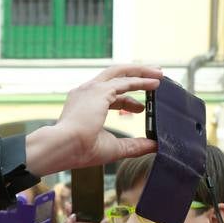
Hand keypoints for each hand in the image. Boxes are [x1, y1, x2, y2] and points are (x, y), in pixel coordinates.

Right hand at [25, 66, 162, 175]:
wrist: (64, 147)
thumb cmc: (81, 150)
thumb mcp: (114, 147)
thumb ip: (134, 145)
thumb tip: (154, 146)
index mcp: (83, 104)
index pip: (109, 96)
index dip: (127, 101)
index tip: (141, 108)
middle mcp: (86, 92)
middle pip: (115, 76)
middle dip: (135, 74)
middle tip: (154, 76)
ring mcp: (92, 89)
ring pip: (120, 72)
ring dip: (141, 72)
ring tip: (159, 74)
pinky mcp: (99, 90)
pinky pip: (125, 81)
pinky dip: (141, 81)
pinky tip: (155, 84)